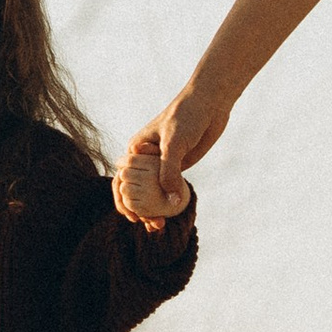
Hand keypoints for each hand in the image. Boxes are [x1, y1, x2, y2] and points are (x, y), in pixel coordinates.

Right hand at [116, 79, 229, 224]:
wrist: (209, 104)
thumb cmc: (186, 117)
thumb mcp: (175, 143)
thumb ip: (170, 170)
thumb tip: (170, 200)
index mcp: (135, 150)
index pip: (122, 181)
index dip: (124, 202)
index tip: (134, 218)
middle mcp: (145, 159)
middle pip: (136, 190)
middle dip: (139, 211)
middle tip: (153, 226)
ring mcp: (161, 164)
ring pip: (152, 193)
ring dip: (153, 210)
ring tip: (160, 227)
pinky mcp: (177, 167)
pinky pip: (170, 189)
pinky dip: (169, 204)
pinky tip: (173, 216)